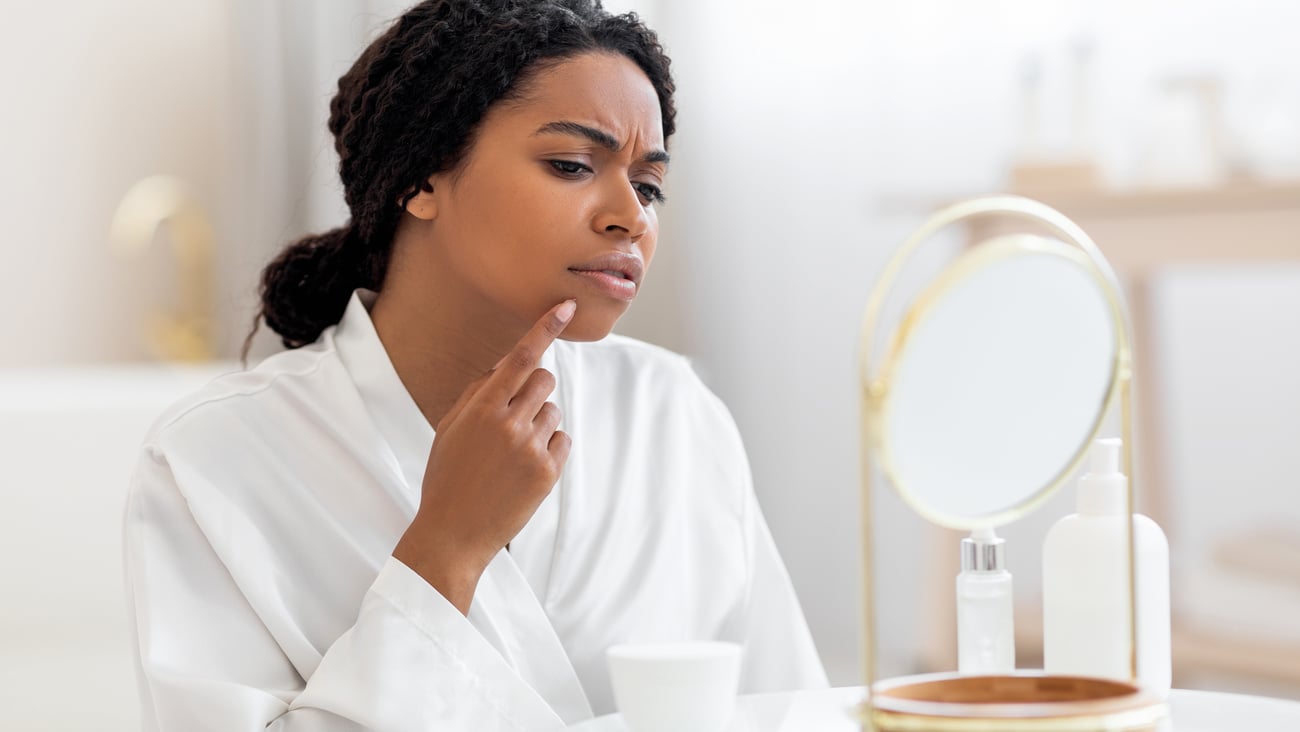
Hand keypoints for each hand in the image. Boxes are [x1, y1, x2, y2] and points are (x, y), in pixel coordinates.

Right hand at [392, 300, 576, 612]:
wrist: (453, 534)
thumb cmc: (447, 478)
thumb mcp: (450, 430)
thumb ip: (478, 394)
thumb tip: (508, 365)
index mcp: (481, 409)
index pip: (520, 357)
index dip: (545, 328)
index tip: (566, 307)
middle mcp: (509, 424)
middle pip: (544, 380)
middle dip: (534, 389)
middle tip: (515, 414)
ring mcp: (530, 449)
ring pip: (553, 411)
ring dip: (538, 422)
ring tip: (511, 452)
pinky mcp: (547, 473)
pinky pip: (561, 440)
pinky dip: (548, 448)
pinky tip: (523, 468)